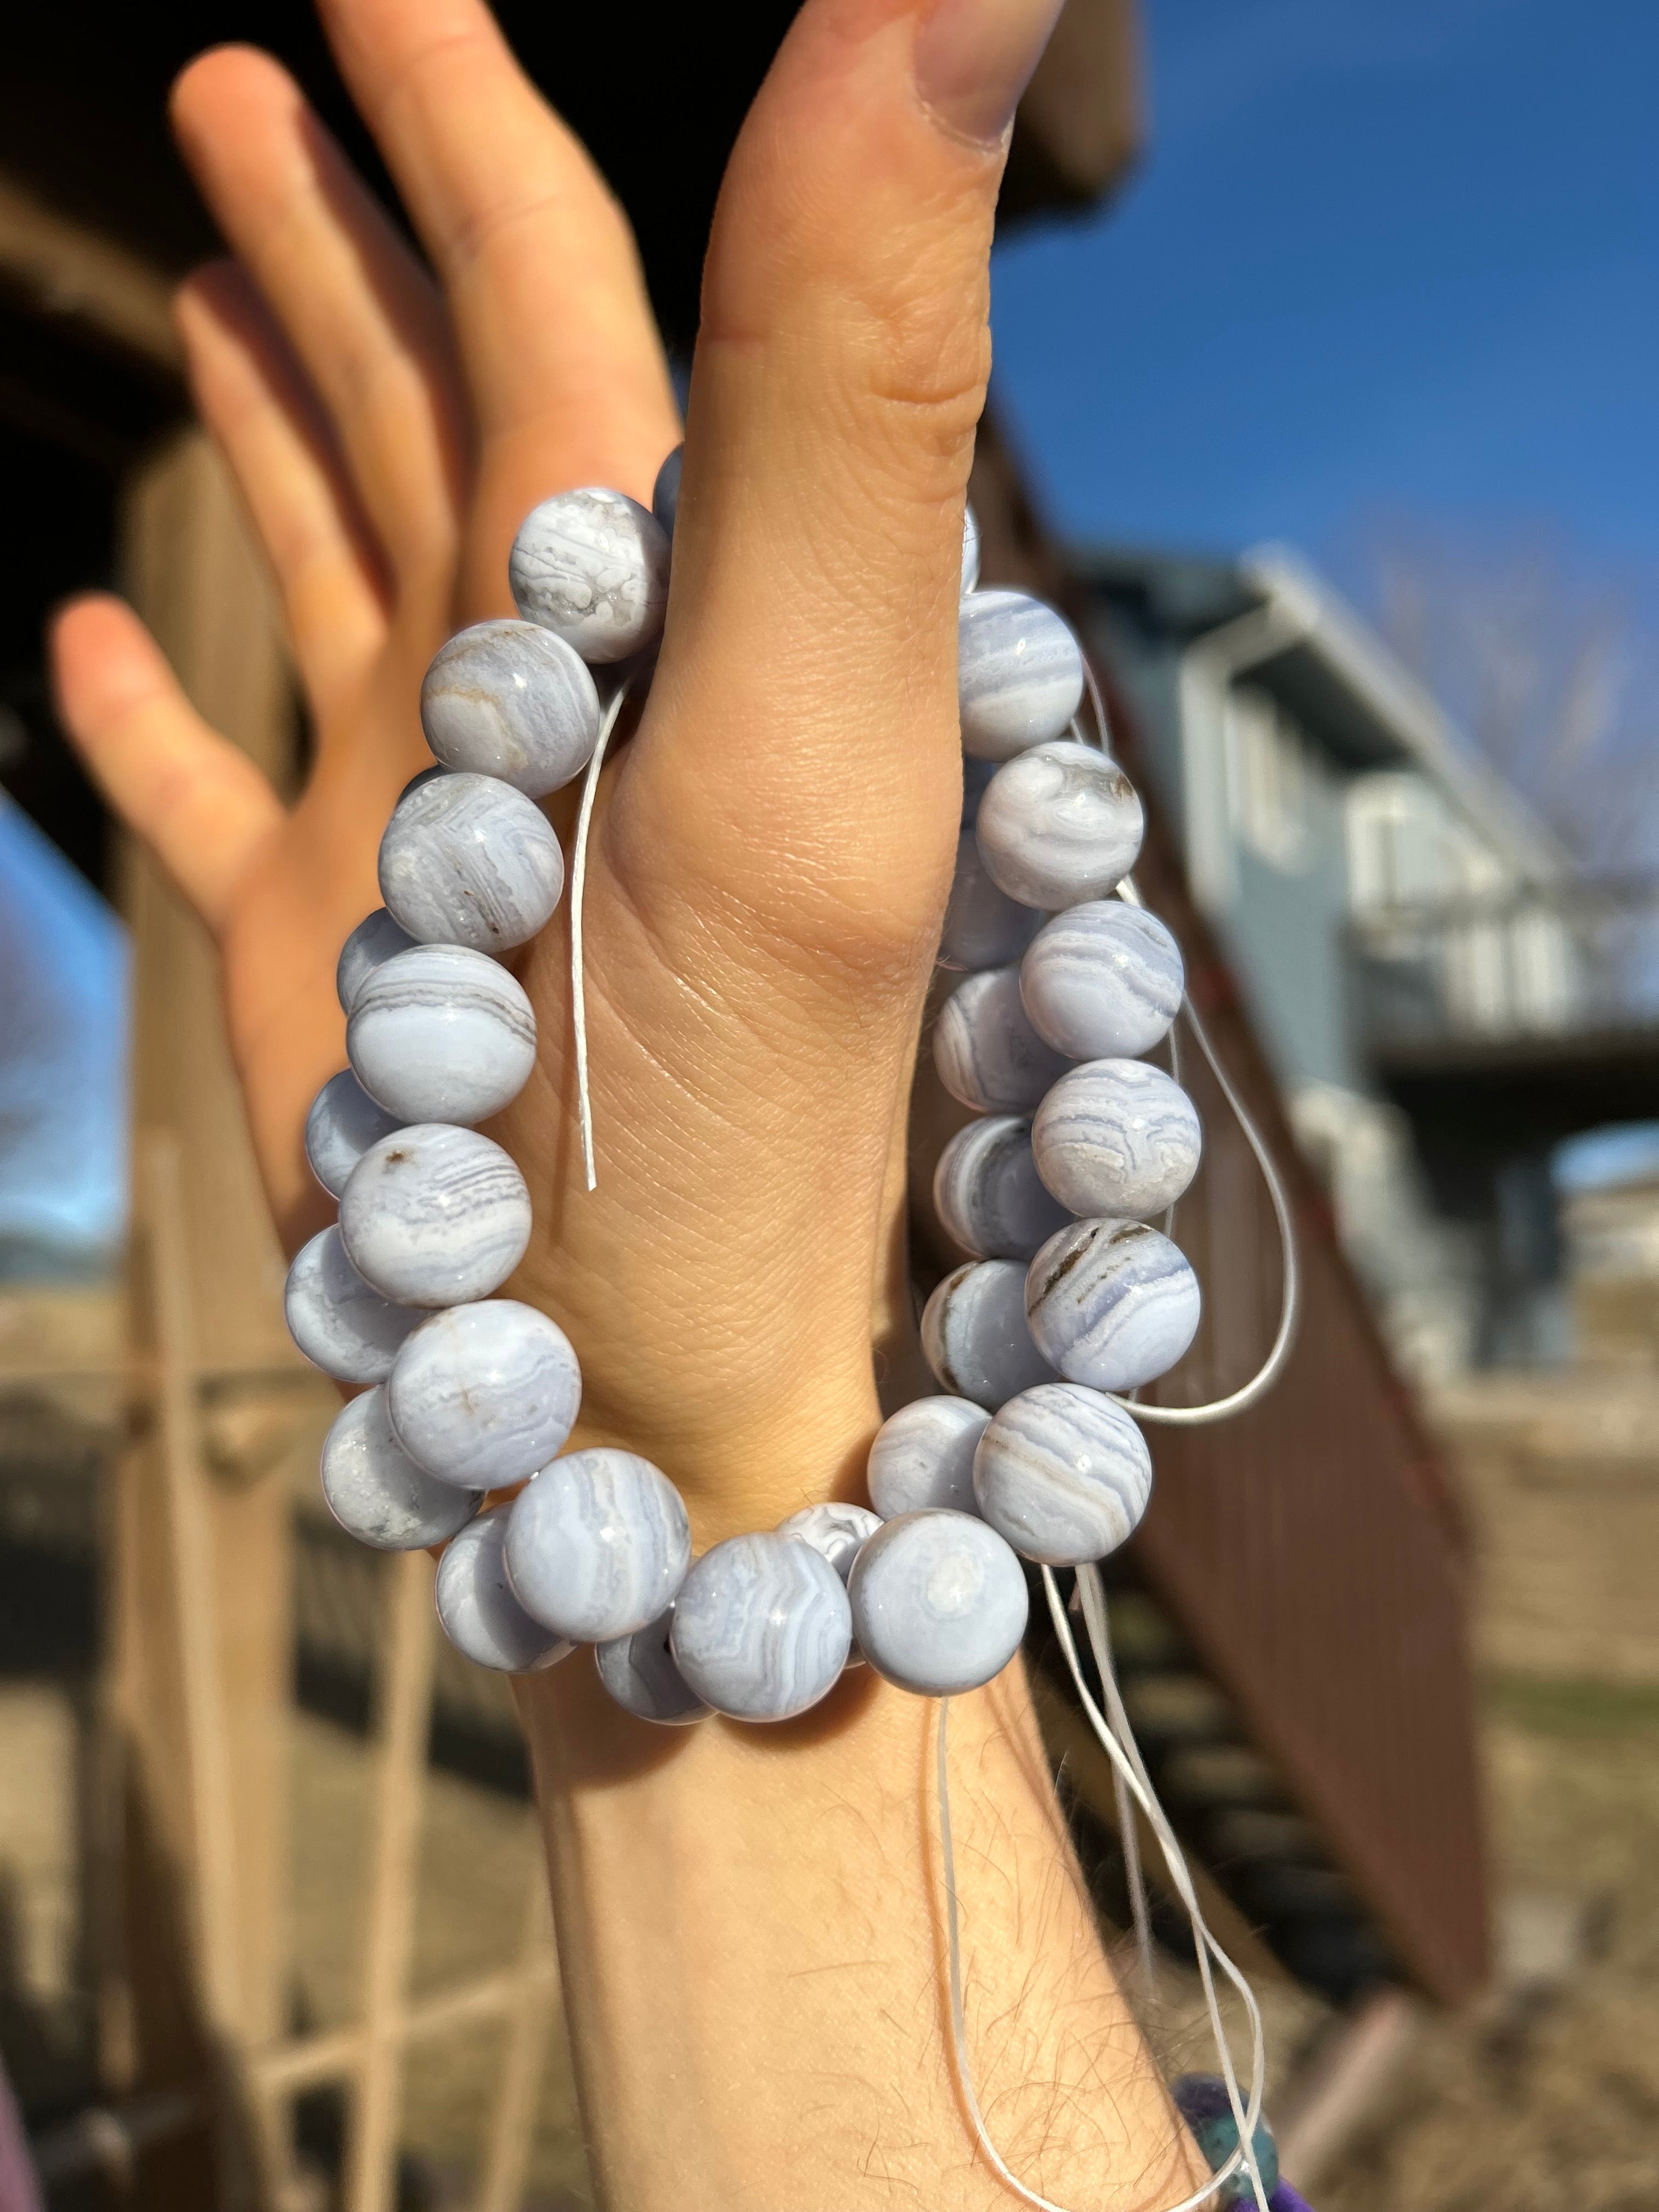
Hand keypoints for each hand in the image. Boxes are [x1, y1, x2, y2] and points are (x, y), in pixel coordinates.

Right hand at [52, 0, 1032, 1539]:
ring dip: (274, 402)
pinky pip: (215, 796)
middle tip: (243, 73)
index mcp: (660, 601)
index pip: (556, 281)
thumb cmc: (753, 1099)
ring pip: (338, 549)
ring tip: (200, 261)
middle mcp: (554, 688)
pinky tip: (85, 624)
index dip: (462, 107)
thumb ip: (847, 367)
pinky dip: (147, 712)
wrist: (671, 1392)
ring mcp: (437, 821)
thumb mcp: (815, 720)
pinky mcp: (335, 960)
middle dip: (349, 227)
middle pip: (437, 394)